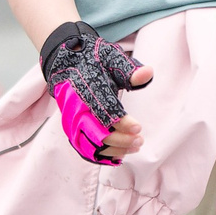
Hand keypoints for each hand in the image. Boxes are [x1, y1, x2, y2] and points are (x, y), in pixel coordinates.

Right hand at [40, 22, 151, 162]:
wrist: (67, 64)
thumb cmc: (94, 62)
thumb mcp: (112, 59)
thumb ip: (130, 70)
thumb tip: (148, 73)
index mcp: (85, 88)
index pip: (104, 111)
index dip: (122, 122)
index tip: (138, 127)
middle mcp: (74, 106)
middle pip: (96, 132)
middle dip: (120, 140)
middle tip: (140, 140)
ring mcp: (70, 120)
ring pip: (90, 144)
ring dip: (113, 149)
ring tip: (135, 146)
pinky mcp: (70, 129)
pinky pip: (83, 148)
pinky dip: (100, 155)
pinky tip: (119, 155)